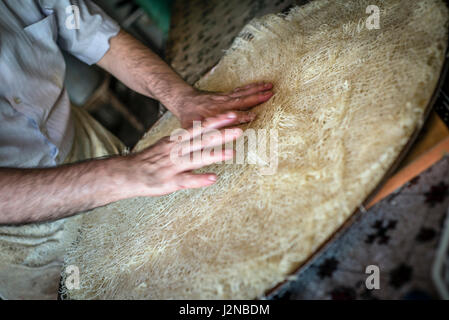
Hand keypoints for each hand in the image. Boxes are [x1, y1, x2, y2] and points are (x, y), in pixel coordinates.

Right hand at [119, 112, 242, 196]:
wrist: (127, 173)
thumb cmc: (151, 160)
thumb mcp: (167, 144)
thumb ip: (185, 139)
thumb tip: (203, 130)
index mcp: (177, 140)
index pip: (199, 127)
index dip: (216, 121)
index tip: (232, 114)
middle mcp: (176, 150)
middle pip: (201, 141)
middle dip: (221, 135)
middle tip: (240, 130)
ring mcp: (173, 165)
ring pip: (196, 158)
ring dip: (214, 155)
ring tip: (231, 153)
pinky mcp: (170, 181)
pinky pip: (187, 180)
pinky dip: (200, 179)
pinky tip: (214, 178)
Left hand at [173, 82, 273, 127]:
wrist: (184, 100)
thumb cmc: (188, 119)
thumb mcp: (189, 129)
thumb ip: (200, 135)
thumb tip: (209, 146)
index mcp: (214, 115)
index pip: (231, 116)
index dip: (241, 116)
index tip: (254, 116)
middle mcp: (221, 105)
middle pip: (241, 100)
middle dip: (255, 98)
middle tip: (269, 95)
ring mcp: (224, 98)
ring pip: (243, 93)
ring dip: (257, 89)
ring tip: (270, 86)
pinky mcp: (226, 94)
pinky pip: (241, 90)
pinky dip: (252, 87)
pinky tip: (262, 84)